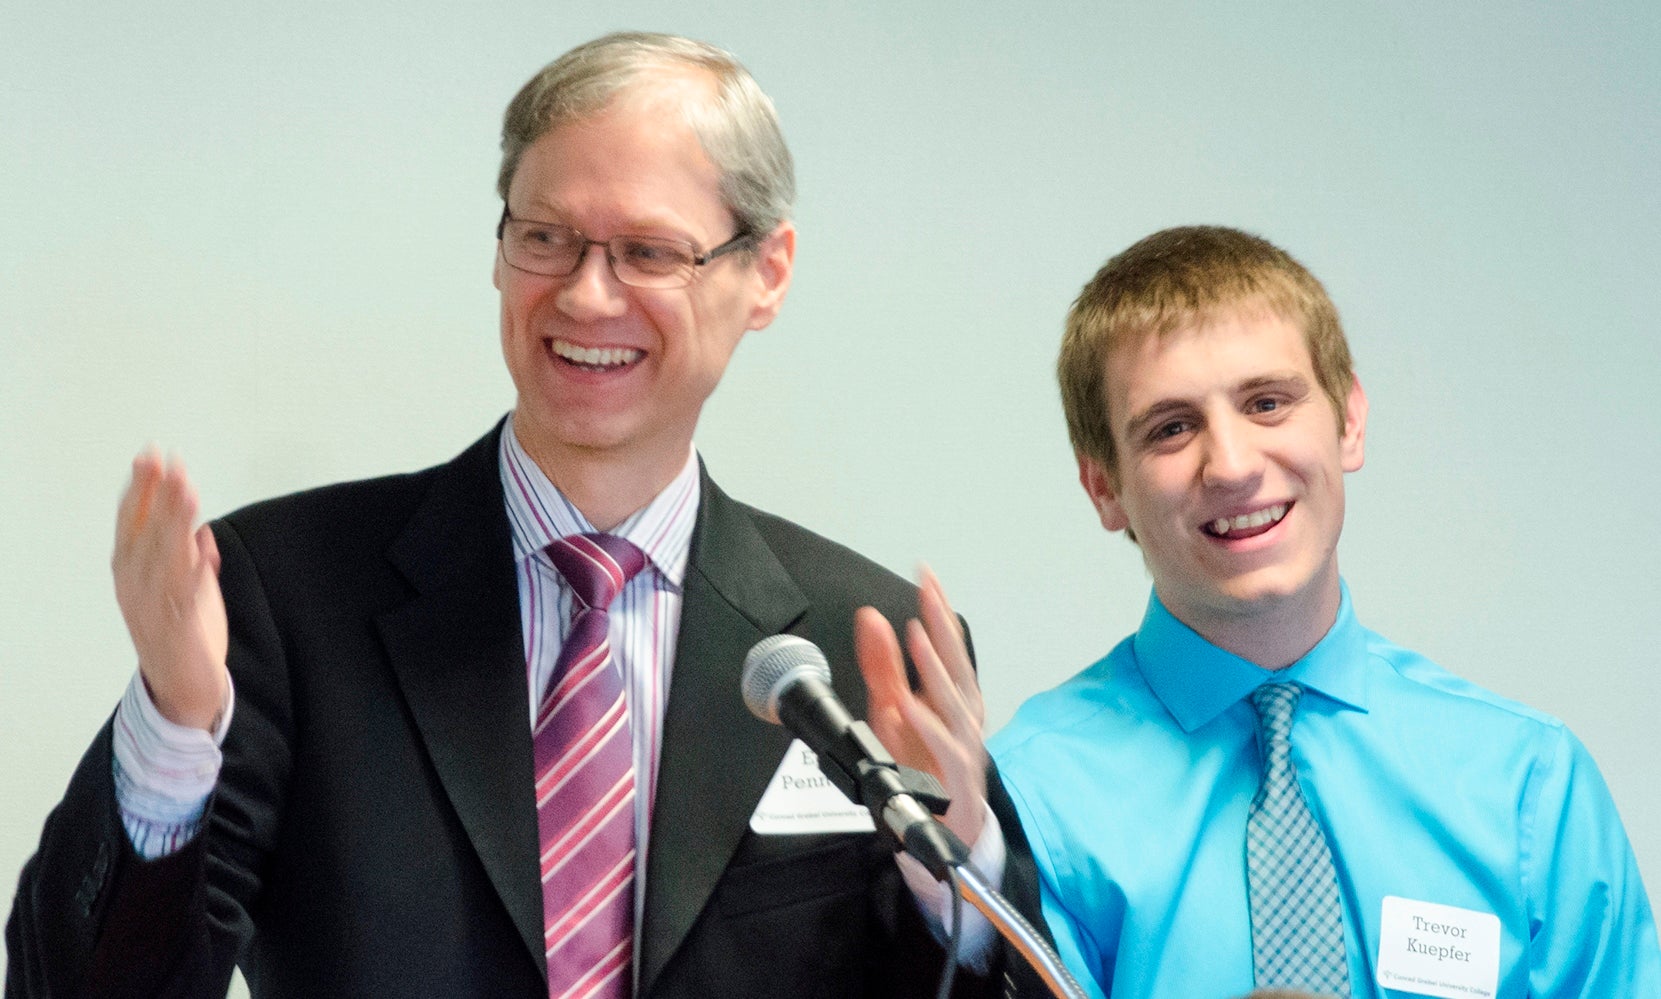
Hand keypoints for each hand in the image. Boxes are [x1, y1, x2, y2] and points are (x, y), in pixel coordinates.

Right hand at [111, 450, 228, 730]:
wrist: (182, 689)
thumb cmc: (182, 635)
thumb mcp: (184, 589)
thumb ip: (190, 558)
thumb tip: (201, 529)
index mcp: (133, 573)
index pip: (133, 523)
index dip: (143, 490)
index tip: (153, 458)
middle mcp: (137, 587)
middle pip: (147, 532)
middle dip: (158, 495)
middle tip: (168, 461)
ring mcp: (156, 606)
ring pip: (165, 556)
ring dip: (175, 521)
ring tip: (185, 490)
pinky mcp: (181, 627)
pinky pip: (186, 593)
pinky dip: (195, 568)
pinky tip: (202, 543)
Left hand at [855, 566, 987, 847]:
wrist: (943, 830)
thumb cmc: (923, 767)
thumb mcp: (893, 711)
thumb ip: (882, 667)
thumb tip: (871, 617)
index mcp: (951, 698)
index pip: (946, 646)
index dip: (936, 610)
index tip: (925, 575)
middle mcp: (963, 717)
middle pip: (956, 665)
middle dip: (942, 625)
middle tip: (929, 590)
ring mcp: (963, 747)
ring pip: (954, 702)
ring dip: (935, 667)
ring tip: (917, 634)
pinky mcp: (957, 778)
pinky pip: (946, 750)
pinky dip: (929, 729)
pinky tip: (911, 708)